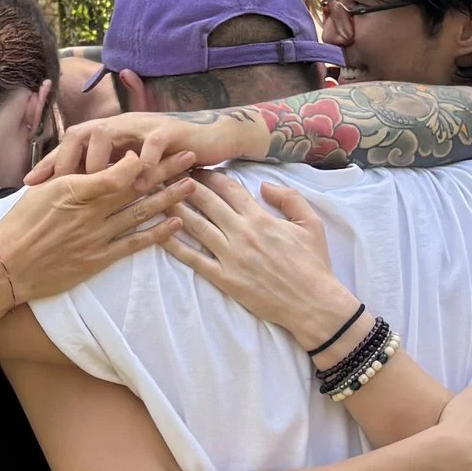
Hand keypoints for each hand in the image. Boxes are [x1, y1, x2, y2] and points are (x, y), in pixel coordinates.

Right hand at [0, 153, 185, 303]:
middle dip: (165, 169)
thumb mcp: (44, 190)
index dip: (142, 158)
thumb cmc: (21, 224)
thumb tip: (94, 162)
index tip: (159, 145)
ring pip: (141, 212)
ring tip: (191, 184)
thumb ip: (72, 175)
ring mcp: (97, 237)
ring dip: (168, 197)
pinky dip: (156, 233)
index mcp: (76, 189)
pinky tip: (175, 223)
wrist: (8, 266)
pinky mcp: (99, 259)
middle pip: (136, 186)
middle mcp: (91, 212)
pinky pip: (134, 244)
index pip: (117, 170)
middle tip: (190, 156)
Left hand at [27, 107, 258, 180]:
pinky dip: (142, 164)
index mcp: (108, 133)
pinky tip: (138, 186)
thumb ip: (106, 173)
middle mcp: (120, 125)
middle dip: (67, 158)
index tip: (29, 184)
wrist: (210, 138)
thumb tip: (70, 194)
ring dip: (99, 159)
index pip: (70, 143)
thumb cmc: (166, 156)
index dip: (49, 161)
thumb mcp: (131, 164)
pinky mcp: (168, 132)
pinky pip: (150, 145)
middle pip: (82, 132)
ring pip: (109, 133)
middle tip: (57, 186)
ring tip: (94, 184)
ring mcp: (143, 126)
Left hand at [159, 174, 356, 345]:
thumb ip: (289, 198)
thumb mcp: (311, 223)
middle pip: (206, 202)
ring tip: (158, 197)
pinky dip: (176, 247)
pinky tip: (160, 235)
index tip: (194, 167)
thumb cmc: (313, 263)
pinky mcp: (224, 279)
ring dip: (175, 209)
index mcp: (260, 218)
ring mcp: (230, 257)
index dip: (208, 175)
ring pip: (195, 227)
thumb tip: (263, 185)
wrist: (312, 303)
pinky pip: (195, 260)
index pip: (228, 189)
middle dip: (185, 186)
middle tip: (167, 175)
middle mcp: (241, 233)